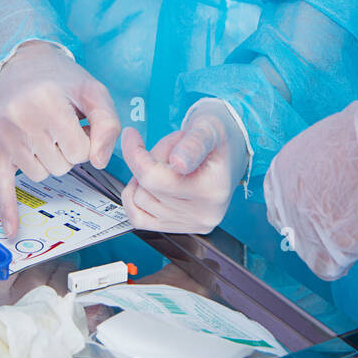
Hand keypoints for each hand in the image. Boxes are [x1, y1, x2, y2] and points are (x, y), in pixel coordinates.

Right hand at [0, 42, 120, 235]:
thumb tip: (100, 161)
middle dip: (68, 152)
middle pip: (60, 166)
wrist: (20, 63)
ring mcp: (4, 135)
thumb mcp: (93, 90)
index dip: (87, 142)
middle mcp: (20, 118)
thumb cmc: (61, 78)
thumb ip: (108, 123)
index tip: (81, 126)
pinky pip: (1, 184)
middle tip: (62, 127)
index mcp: (47, 102)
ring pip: (40, 175)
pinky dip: (7, 209)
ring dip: (49, 162)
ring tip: (46, 135)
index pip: (79, 151)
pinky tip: (11, 229)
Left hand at [120, 100, 247, 234]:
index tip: (130, 135)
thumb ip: (193, 143)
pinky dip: (134, 199)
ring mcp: (191, 224)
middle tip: (168, 147)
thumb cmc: (215, 137)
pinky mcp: (179, 229)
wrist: (227, 154)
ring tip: (165, 163)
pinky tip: (145, 183)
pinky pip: (140, 219)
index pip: (155, 178)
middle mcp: (203, 213)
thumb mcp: (207, 128)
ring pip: (140, 201)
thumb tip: (179, 162)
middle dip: (147, 160)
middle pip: (147, 187)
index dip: (135, 153)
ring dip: (143, 177)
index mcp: (212, 189)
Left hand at [263, 86, 357, 280]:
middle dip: (314, 230)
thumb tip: (330, 166)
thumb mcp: (325, 138)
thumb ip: (316, 160)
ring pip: (311, 251)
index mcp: (281, 171)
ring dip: (332, 243)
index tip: (320, 210)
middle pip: (292, 228)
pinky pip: (331, 266)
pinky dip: (346, 258)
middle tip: (341, 222)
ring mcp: (305, 226)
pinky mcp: (330, 247)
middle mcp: (285, 200)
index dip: (302, 209)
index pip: (280, 202)